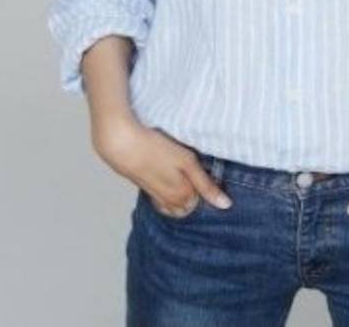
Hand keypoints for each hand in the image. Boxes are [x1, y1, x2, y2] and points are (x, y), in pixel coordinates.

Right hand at [91, 114, 232, 216]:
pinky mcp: (146, 189)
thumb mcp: (187, 162)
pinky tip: (167, 176)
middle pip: (190, 205)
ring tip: (181, 173)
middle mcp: (170, 202)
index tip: (207, 170)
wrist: (122, 144)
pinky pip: (163, 201)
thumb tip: (226, 205)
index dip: (208, 186)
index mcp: (183, 196)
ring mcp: (157, 197)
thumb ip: (206, 184)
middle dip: (195, 193)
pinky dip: (168, 194)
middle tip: (193, 170)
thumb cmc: (156, 149)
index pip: (203, 201)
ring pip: (176, 205)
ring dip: (182, 194)